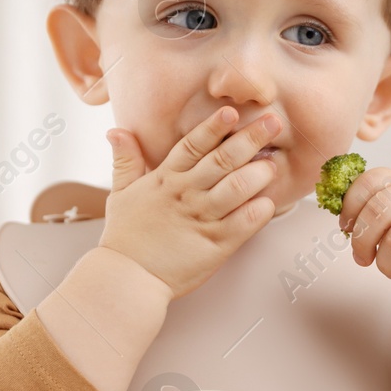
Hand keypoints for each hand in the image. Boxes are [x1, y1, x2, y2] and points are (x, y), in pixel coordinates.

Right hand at [96, 106, 278, 300]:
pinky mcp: (215, 246)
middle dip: (250, 139)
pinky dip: (259, 212)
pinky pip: (243, 224)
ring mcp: (202, 220)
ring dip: (258, 173)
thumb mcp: (120, 193)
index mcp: (166, 179)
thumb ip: (125, 160)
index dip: (214, 126)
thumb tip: (116, 130)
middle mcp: (186, 194)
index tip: (233, 111)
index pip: (193, 145)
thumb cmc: (126, 237)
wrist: (127, 278)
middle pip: (222, 160)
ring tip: (272, 164)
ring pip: (236, 188)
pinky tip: (269, 202)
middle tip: (274, 123)